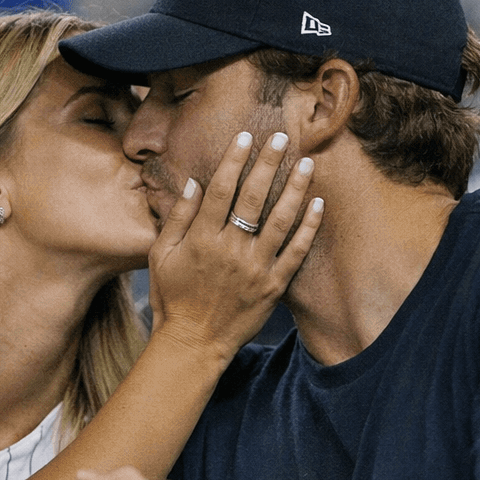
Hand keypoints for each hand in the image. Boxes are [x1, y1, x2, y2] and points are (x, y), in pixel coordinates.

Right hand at [148, 130, 323, 359]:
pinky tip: (318, 205)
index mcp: (201, 239)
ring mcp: (255, 268)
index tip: (246, 136)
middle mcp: (230, 250)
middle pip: (253, 198)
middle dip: (268, 164)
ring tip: (307, 164)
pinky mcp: (273, 286)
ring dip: (295, 189)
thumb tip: (193, 182)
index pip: (221, 190)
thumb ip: (178, 218)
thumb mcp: (161, 256)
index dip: (234, 160)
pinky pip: (295, 253)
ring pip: (280, 220)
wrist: (193, 343)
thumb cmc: (172, 298)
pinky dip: (308, 228)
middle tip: (281, 138)